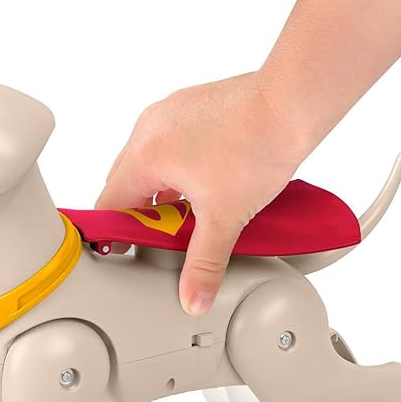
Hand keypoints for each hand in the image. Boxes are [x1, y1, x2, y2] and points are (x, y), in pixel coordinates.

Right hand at [97, 72, 305, 315]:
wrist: (291, 103)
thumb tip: (192, 297)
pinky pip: (166, 145)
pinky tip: (200, 185)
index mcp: (145, 155)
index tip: (123, 249)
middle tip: (160, 237)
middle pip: (123, 183)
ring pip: (146, 163)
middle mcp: (149, 129)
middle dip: (138, 214)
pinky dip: (174, 170)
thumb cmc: (257, 146)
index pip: (109, 204)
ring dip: (157, 192)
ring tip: (184, 214)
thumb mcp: (225, 218)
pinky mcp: (189, 107)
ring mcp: (168, 114)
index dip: (114, 233)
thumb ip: (203, 264)